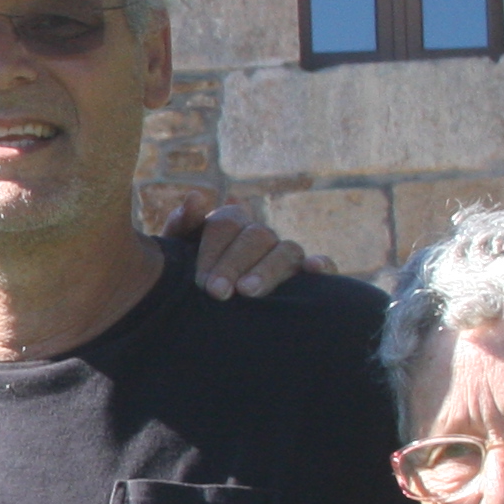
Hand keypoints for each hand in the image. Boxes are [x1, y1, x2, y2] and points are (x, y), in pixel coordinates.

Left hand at [158, 196, 316, 299]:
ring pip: (286, 250)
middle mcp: (260, 235)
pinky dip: (321, 263)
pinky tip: (313, 270)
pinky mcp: (307, 275)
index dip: (213, 251)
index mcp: (230, 223)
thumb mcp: (180, 254)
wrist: (208, 306)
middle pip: (256, 237)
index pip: (226, 224)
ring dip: (268, 269)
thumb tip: (195, 197)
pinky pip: (323, 264)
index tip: (200, 281)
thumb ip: (182, 226)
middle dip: (234, 264)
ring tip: (248, 292)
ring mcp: (285, 253)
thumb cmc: (191, 278)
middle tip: (217, 292)